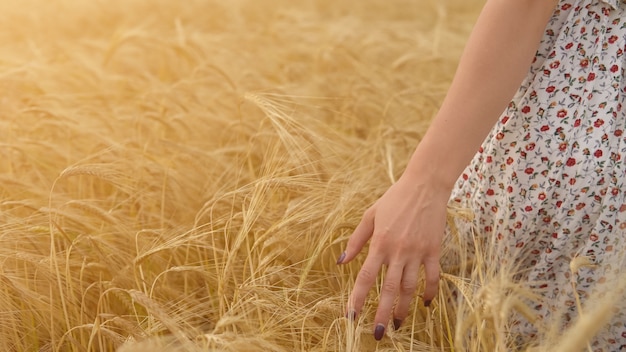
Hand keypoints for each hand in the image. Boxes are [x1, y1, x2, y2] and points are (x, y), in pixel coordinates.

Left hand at [337, 174, 448, 339]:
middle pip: (389, 288)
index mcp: (380, 243)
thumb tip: (341, 262)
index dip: (358, 298)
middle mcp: (398, 251)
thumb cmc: (394, 199)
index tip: (352, 316)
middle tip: (377, 334)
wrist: (425, 186)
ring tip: (397, 324)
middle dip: (381, 312)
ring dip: (403, 308)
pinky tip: (424, 304)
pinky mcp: (434, 250)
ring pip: (410, 287)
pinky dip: (430, 292)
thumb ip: (356, 240)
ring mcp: (418, 252)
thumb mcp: (371, 215)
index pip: (366, 277)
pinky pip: (433, 276)